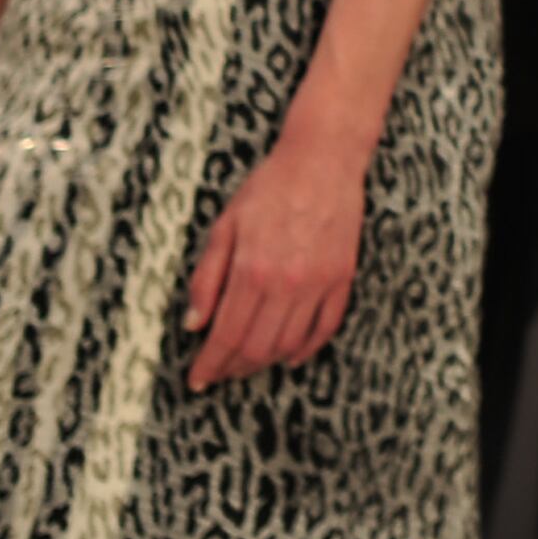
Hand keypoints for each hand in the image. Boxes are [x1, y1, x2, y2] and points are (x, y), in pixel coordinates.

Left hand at [182, 139, 366, 388]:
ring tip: (247, 364)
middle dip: (232, 368)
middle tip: (218, 373)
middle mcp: (287, 283)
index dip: (209, 363)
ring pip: (289, 344)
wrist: (323, 159)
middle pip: (256, 347)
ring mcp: (318, 283)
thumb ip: (206, 277)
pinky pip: (325, 327)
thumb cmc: (269, 187)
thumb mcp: (224, 225)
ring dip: (264, 362)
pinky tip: (289, 356)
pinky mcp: (342, 278)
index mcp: (252, 269)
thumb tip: (194, 323)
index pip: (226, 334)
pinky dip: (306, 349)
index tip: (197, 379)